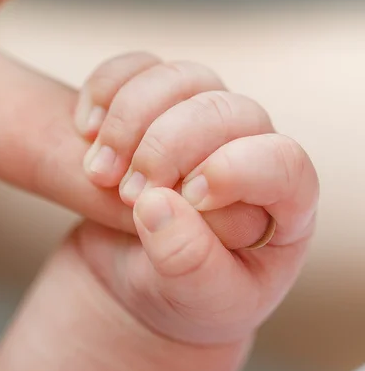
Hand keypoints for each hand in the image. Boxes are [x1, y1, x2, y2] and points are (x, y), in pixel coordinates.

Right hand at [75, 55, 318, 347]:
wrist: (142, 284)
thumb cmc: (186, 298)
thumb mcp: (197, 301)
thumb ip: (189, 264)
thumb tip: (157, 206)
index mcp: (284, 205)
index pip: (281, 162)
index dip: (233, 171)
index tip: (187, 199)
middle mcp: (251, 152)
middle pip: (226, 110)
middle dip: (167, 147)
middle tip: (129, 196)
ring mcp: (206, 124)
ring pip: (182, 79)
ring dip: (130, 120)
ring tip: (99, 174)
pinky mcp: (160, 110)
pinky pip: (137, 69)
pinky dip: (104, 90)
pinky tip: (86, 132)